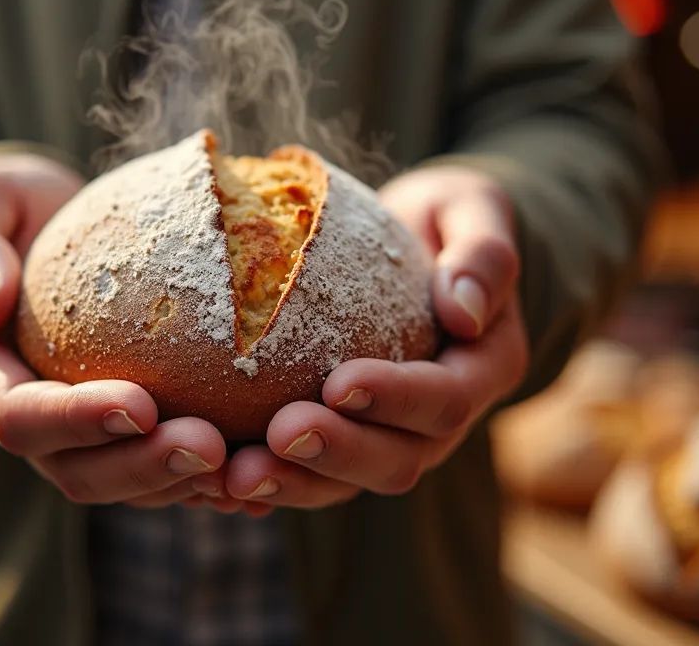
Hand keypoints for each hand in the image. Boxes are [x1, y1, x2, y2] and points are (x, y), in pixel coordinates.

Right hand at [0, 154, 228, 506]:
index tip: (140, 404)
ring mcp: (71, 434)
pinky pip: (158, 471)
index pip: (18, 415)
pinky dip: (203, 476)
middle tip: (211, 446)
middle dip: (141, 466)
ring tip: (243, 462)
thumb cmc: (9, 208)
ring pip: (121, 484)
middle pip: (74, 470)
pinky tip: (258, 465)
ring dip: (180, 481)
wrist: (39, 230)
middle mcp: (23, 417)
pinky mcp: (117, 433)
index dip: (76, 419)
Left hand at [225, 165, 529, 508]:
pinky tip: (214, 487)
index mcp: (483, 369)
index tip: (340, 383)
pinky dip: (266, 486)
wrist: (415, 244)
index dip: (398, 398)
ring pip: (347, 482)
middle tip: (280, 434)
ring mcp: (389, 438)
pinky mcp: (342, 443)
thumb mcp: (474, 210)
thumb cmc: (446, 218)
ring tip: (236, 475)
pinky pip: (306, 475)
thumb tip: (465, 312)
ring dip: (294, 483)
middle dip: (338, 454)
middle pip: (398, 459)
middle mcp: (439, 421)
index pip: (447, 398)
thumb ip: (483, 254)